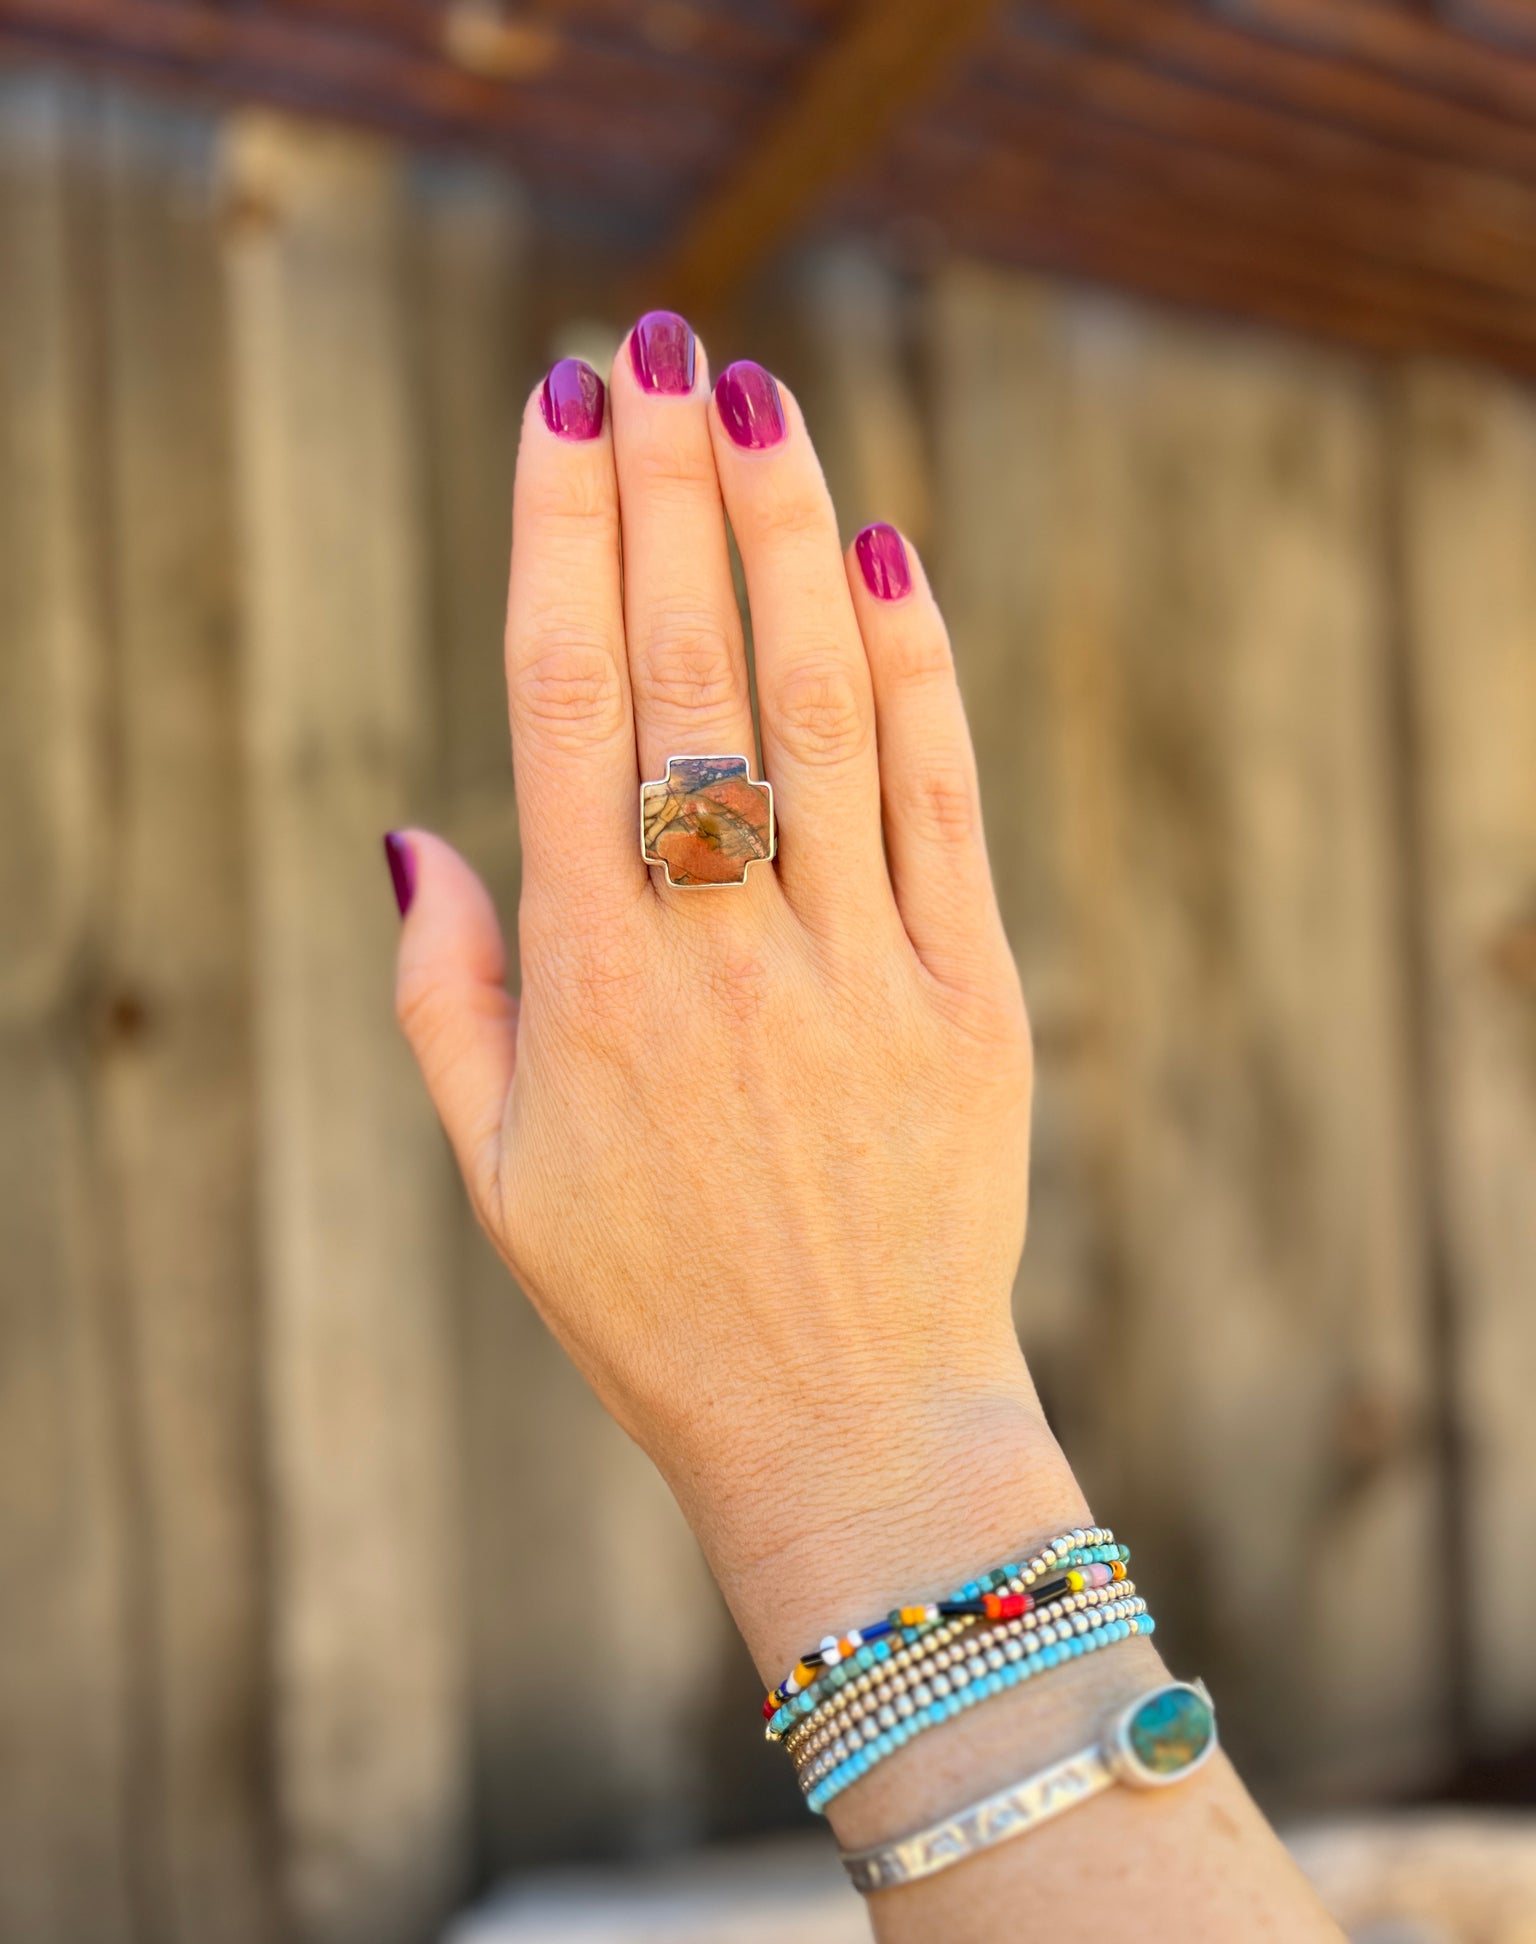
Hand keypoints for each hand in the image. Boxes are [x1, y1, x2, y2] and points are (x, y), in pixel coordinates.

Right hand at [389, 320, 1083, 1672]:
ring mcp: (860, 964)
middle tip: (656, 347)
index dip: (559, 537)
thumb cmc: (653, 1305)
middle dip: (667, 490)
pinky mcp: (971, 995)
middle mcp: (722, 948)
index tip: (561, 411)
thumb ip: (446, 992)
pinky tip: (886, 557)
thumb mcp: (499, 1169)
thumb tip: (415, 824)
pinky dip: (918, 674)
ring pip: (824, 705)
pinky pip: (939, 802)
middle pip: (685, 669)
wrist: (849, 1427)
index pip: (560, 703)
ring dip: (788, 540)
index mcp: (593, 981)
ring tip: (761, 405)